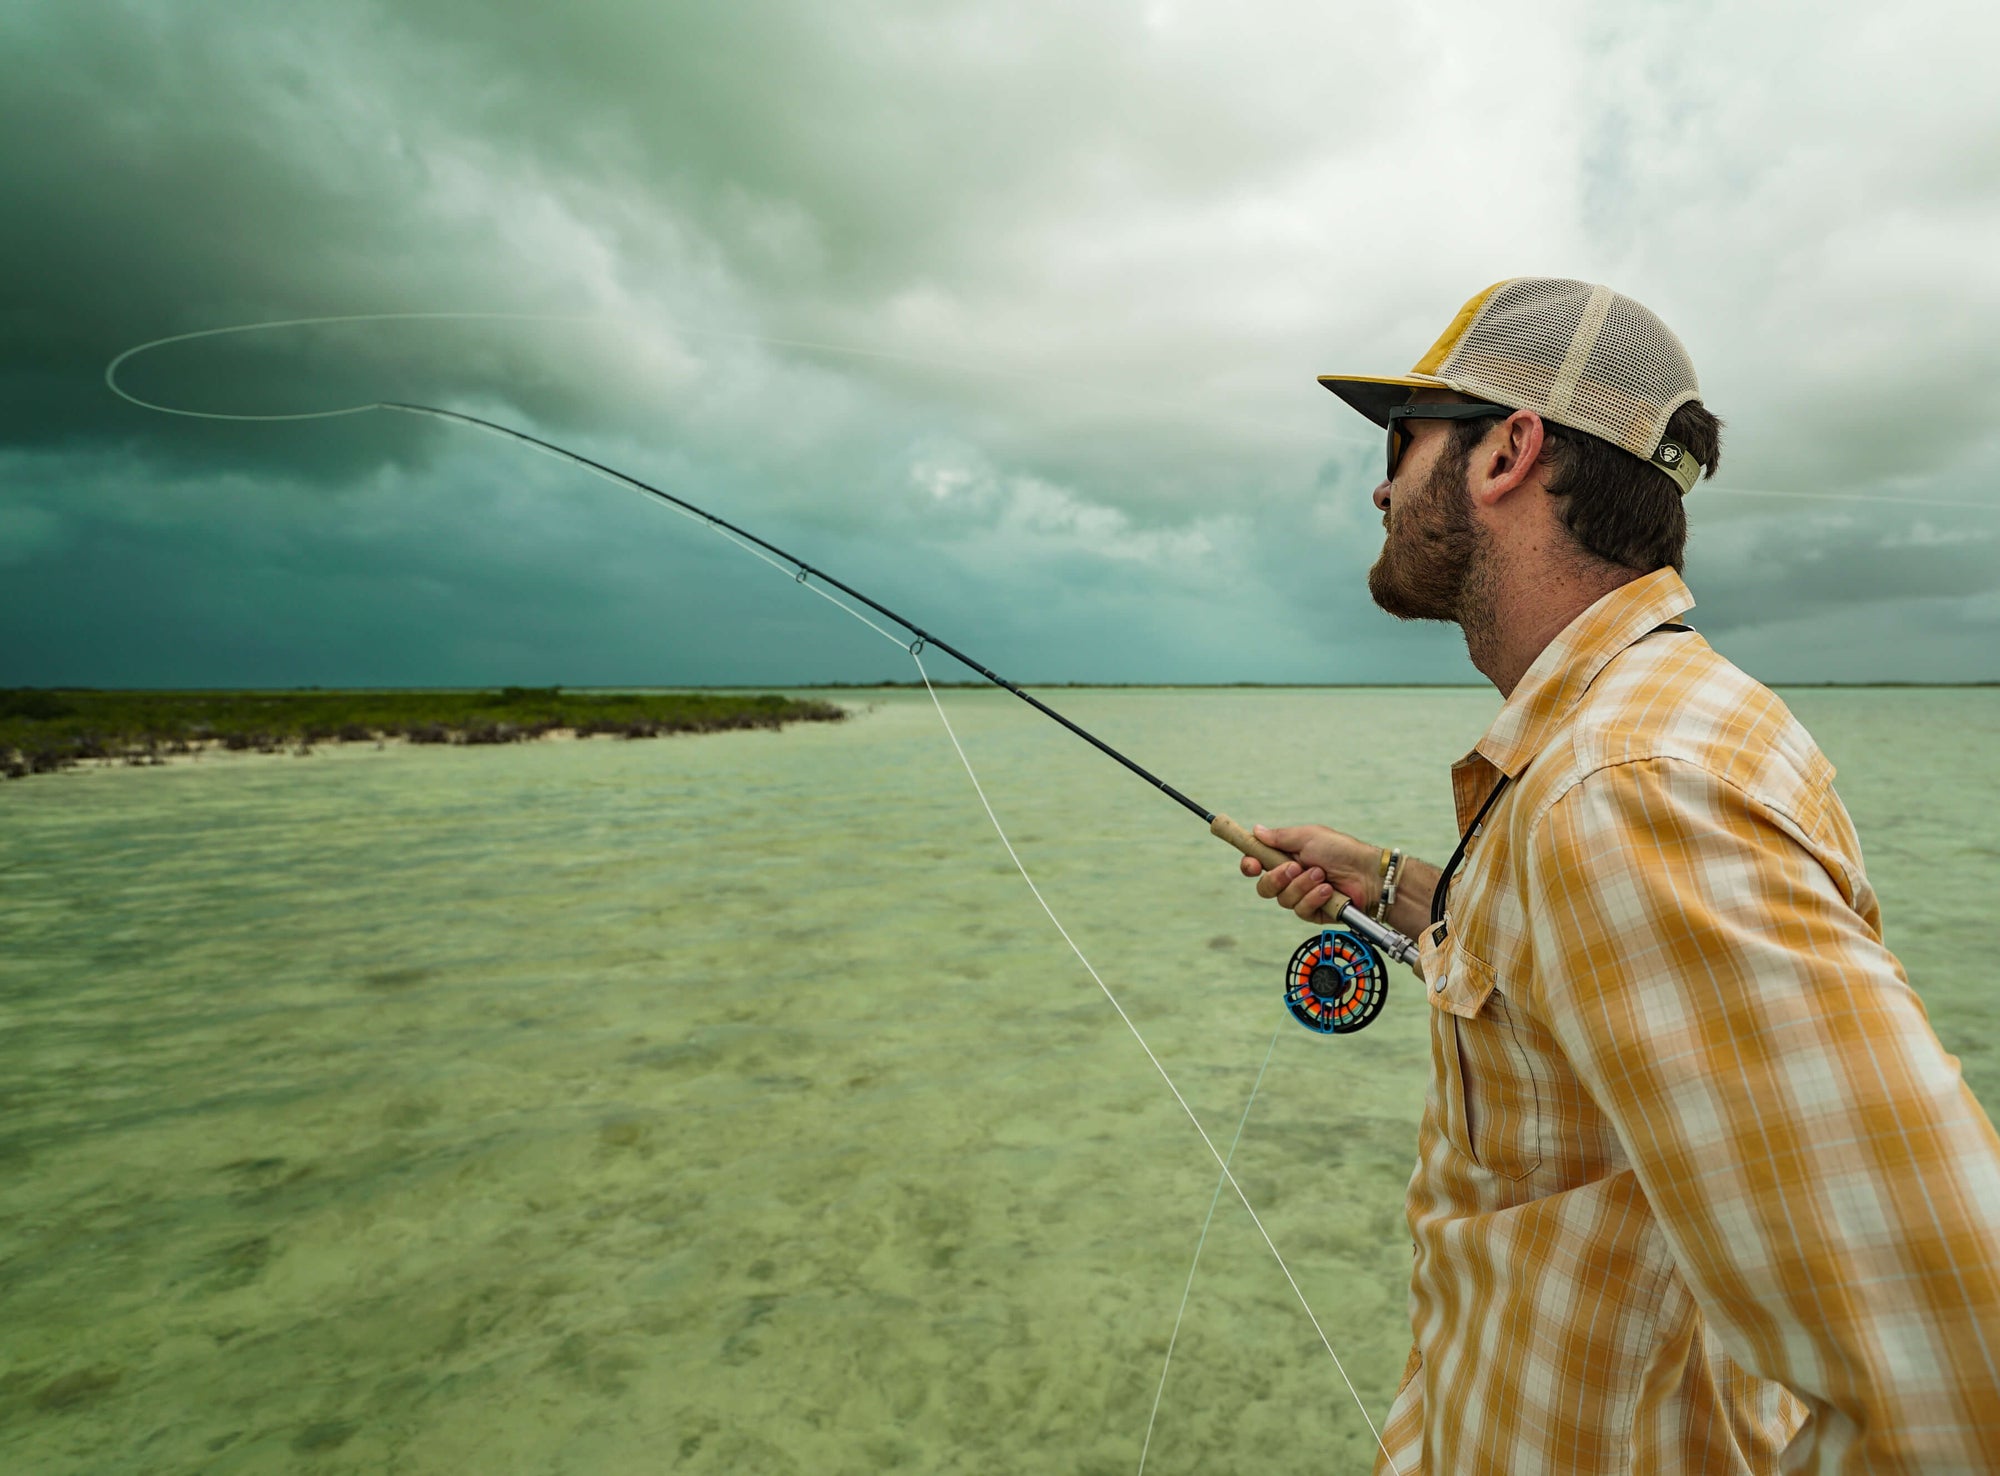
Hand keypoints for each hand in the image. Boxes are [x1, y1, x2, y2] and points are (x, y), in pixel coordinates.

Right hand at [1239, 823, 1381, 922]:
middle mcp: (1291, 878)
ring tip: (1322, 875)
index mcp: (1286, 858)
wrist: (1367, 873)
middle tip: (1294, 868)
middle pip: (1264, 887)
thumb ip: (1280, 837)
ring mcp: (1302, 896)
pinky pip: (1301, 910)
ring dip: (1302, 886)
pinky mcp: (1313, 912)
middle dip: (1277, 878)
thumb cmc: (1341, 851)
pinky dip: (1314, 898)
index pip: (1257, 864)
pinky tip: (1328, 890)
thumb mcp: (1309, 836)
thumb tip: (1256, 830)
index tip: (1252, 864)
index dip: (1250, 865)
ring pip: (1283, 899)